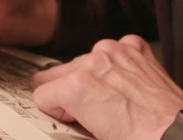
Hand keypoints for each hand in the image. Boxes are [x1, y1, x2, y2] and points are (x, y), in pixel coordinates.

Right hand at [32, 35, 182, 139]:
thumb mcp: (92, 139)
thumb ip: (70, 127)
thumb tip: (66, 124)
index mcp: (79, 86)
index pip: (43, 94)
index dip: (54, 113)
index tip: (65, 121)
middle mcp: (98, 62)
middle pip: (61, 73)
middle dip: (66, 94)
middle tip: (80, 116)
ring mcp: (120, 52)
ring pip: (87, 60)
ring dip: (90, 78)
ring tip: (103, 104)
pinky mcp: (139, 52)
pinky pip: (117, 51)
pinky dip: (116, 66)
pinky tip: (121, 85)